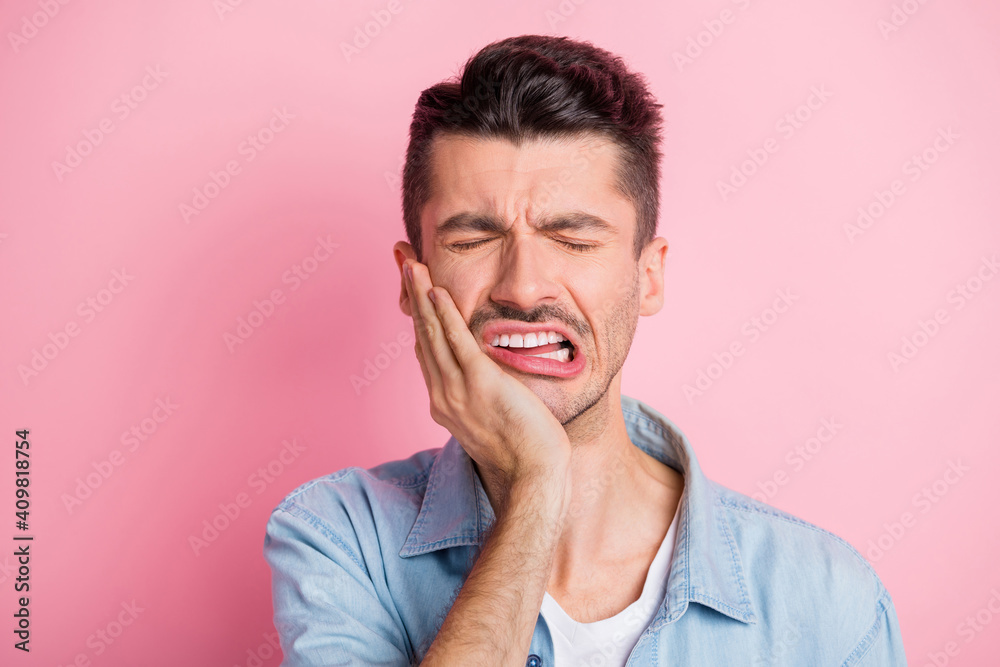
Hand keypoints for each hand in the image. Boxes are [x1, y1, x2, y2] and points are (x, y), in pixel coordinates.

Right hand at [402, 259, 571, 501]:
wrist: (532, 475)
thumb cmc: (522, 451)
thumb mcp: (490, 419)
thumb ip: (481, 396)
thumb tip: (486, 380)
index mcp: (444, 402)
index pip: (425, 350)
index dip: (418, 316)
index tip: (413, 289)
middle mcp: (442, 395)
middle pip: (421, 335)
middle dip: (411, 295)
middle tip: (402, 260)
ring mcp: (457, 390)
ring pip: (432, 333)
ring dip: (421, 295)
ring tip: (411, 264)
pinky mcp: (480, 383)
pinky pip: (457, 342)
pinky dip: (445, 315)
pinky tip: (436, 292)